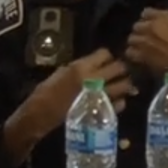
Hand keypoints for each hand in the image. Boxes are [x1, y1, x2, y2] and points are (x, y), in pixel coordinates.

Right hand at [4, 49, 135, 159]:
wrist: (42, 114)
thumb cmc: (47, 91)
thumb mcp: (62, 72)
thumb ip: (81, 68)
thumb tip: (94, 65)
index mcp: (82, 67)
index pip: (105, 54)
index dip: (106, 57)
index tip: (105, 61)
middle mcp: (94, 80)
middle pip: (119, 67)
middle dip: (119, 68)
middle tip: (116, 72)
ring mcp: (100, 96)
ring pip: (125, 85)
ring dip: (124, 84)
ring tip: (119, 86)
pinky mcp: (102, 111)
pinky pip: (120, 103)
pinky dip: (120, 101)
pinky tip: (114, 101)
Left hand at [126, 10, 167, 119]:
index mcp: (166, 18)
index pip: (147, 12)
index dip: (147, 19)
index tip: (150, 24)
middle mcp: (152, 25)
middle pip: (137, 25)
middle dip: (140, 32)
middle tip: (146, 39)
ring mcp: (144, 39)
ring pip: (131, 38)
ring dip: (135, 43)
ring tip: (140, 49)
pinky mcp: (140, 54)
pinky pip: (130, 52)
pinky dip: (133, 55)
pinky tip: (139, 58)